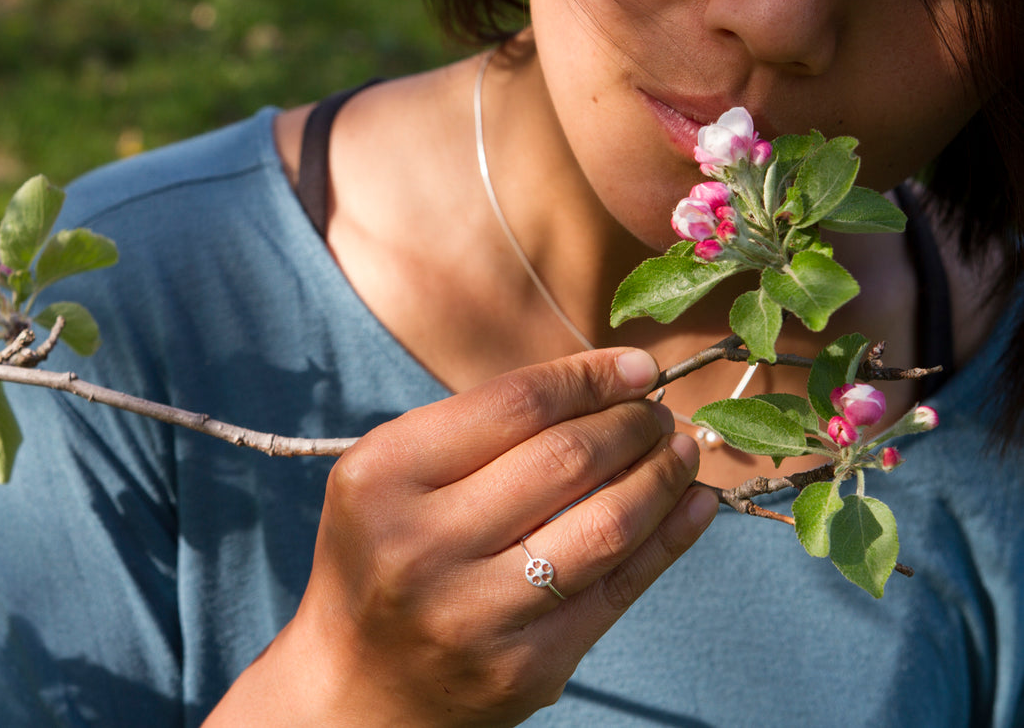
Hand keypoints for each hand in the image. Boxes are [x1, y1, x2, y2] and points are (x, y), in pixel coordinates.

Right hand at [209, 348, 715, 726]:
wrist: (359, 685)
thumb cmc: (383, 554)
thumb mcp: (393, 476)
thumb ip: (477, 429)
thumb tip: (604, 383)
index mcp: (383, 477)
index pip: (514, 404)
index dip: (589, 377)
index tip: (638, 367)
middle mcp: (422, 544)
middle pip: (564, 459)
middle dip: (631, 423)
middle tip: (658, 410)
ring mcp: (475, 613)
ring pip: (605, 526)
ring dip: (660, 476)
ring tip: (680, 449)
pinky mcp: (526, 668)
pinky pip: (619, 591)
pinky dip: (669, 540)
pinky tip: (694, 504)